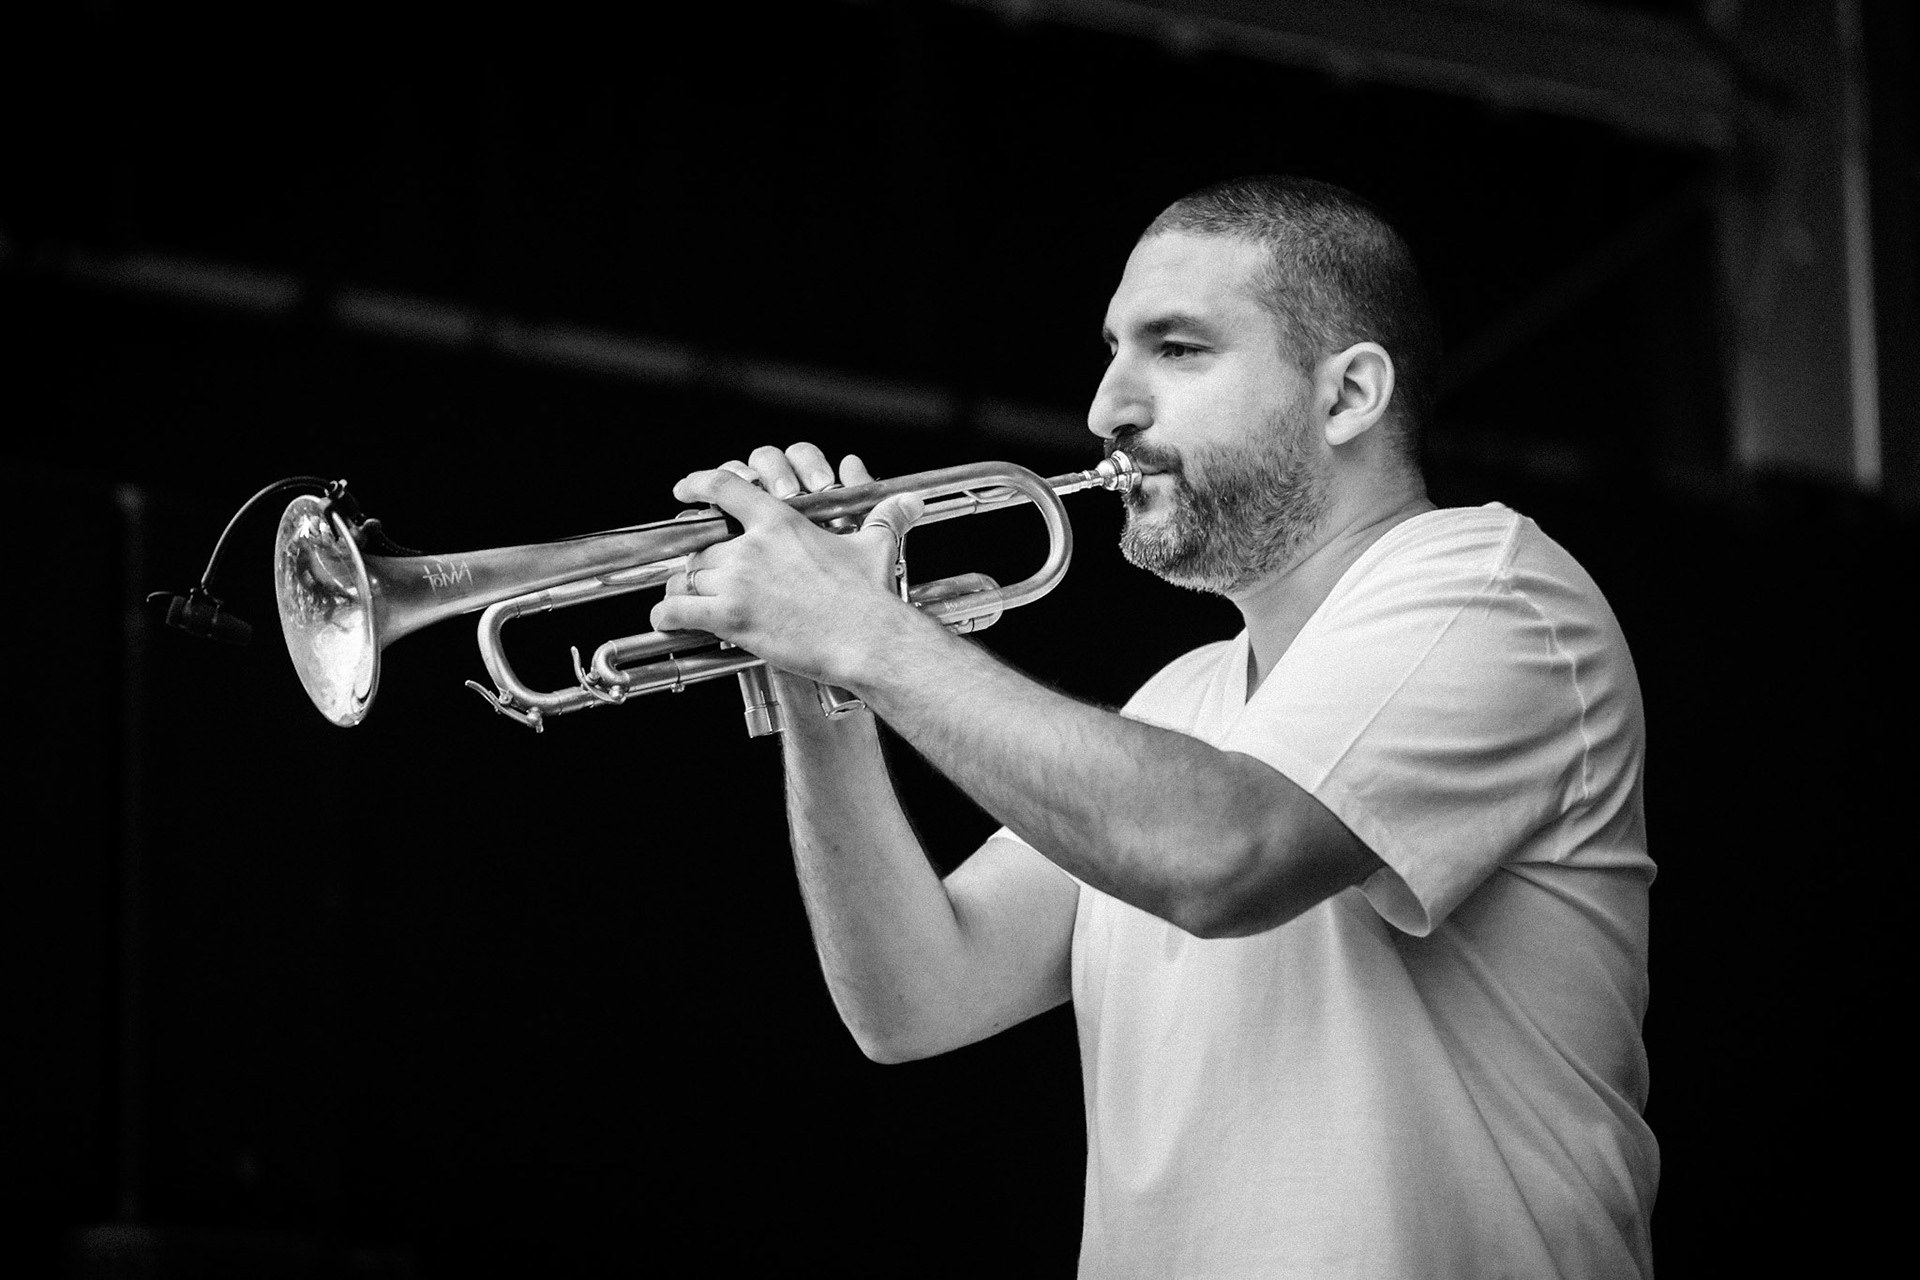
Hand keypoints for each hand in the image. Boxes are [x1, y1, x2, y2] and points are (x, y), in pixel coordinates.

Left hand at [650, 443, 925, 687]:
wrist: (868, 639)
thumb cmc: (870, 596)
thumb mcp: (875, 547)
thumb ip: (885, 519)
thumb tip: (911, 503)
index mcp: (779, 522)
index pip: (725, 487)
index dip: (698, 484)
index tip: (684, 490)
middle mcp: (751, 547)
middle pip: (703, 547)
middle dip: (702, 564)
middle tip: (710, 581)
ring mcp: (737, 582)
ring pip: (688, 578)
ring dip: (686, 591)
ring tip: (691, 604)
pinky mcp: (730, 617)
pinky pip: (676, 611)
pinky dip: (667, 617)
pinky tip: (669, 622)